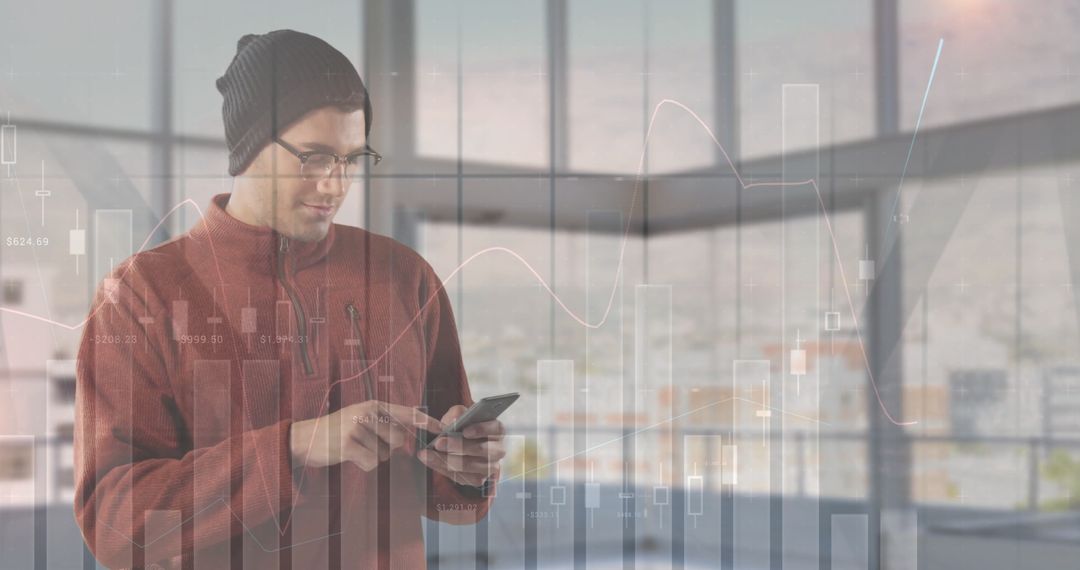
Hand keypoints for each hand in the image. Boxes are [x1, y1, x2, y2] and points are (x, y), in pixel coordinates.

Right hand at [290, 400, 441, 471]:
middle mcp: (367, 413)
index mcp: (373, 405)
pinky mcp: (348, 444)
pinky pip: (372, 463)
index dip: (425, 421)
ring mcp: (357, 427)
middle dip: (387, 447)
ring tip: (355, 448)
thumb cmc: (338, 430)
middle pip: (398, 439)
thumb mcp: (361, 415)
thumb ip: (385, 418)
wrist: (306, 439)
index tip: (441, 429)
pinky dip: (364, 464)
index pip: (405, 413)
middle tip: (367, 443)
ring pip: (384, 454)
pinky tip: (350, 456)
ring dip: (373, 456)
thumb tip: (412, 420)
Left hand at [417, 404, 505, 487]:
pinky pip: (463, 478)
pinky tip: (430, 461)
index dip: (481, 429)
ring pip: (471, 466)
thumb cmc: (461, 425)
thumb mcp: (458, 414)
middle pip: (483, 450)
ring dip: (448, 459)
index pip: (496, 428)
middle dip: (459, 446)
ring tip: (429, 453)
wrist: (457, 443)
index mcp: (497, 430)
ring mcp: (490, 467)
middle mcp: (498, 449)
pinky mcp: (479, 479)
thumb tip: (452, 422)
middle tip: (438, 442)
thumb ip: (456, 414)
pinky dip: (444, 469)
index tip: (465, 430)